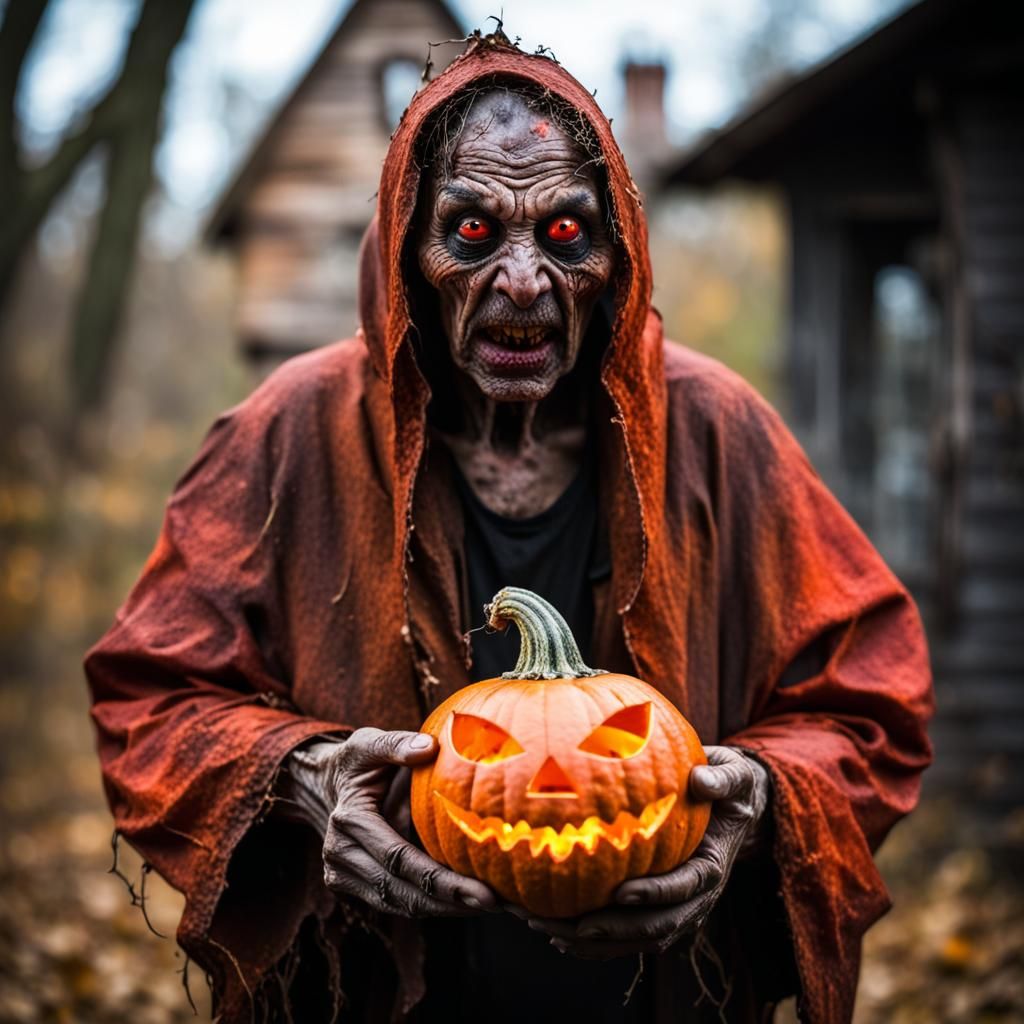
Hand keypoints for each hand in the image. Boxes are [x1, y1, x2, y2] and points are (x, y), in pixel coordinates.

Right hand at [291, 728, 497, 917]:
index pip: (398, 859)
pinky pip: (398, 902)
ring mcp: (344, 876)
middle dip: (450, 901)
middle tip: (497, 904)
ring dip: (446, 908)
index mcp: (349, 820)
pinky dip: (432, 905)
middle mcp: (341, 855)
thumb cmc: (358, 762)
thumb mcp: (370, 743)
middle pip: (401, 890)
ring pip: (401, 904)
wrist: (327, 786)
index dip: (440, 879)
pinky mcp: (355, 888)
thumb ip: (397, 744)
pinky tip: (467, 901)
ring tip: (492, 906)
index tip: (482, 889)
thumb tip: (428, 747)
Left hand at [521, 746, 770, 958]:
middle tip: (574, 926)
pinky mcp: (656, 911)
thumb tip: (702, 779)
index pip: (684, 888)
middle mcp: (695, 898)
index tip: (621, 892)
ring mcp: (675, 909)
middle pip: (656, 926)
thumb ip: (722, 779)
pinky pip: (625, 935)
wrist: (731, 808)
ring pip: (636, 938)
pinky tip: (555, 934)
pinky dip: (592, 941)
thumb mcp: (733, 777)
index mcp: (710, 867)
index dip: (654, 894)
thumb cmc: (726, 787)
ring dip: (594, 942)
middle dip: (615, 930)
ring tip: (551, 932)